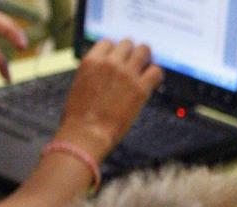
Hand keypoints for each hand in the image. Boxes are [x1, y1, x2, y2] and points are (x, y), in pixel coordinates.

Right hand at [53, 39, 163, 160]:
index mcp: (91, 60)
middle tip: (135, 64)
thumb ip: (94, 73)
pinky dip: (156, 73)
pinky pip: (156, 71)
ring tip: (146, 69)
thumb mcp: (79, 85)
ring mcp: (126, 74)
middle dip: (131, 53)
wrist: (87, 133)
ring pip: (144, 51)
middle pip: (128, 44)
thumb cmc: (79, 116)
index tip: (120, 58)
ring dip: (146, 58)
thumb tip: (104, 72)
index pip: (109, 42)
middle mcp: (110, 63)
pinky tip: (154, 81)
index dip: (116, 51)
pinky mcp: (140, 88)